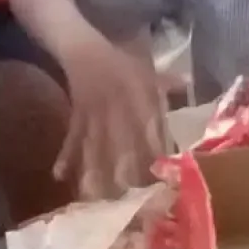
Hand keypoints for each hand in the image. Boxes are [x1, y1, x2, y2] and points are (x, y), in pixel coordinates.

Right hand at [55, 30, 165, 197]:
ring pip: (96, 148)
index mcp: (138, 97)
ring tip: (97, 198)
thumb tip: (188, 83)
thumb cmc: (120, 62)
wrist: (83, 49)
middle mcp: (116, 109)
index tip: (163, 175)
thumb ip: (168, 82)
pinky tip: (60, 176)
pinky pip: (71, 140)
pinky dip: (65, 156)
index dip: (156, 151)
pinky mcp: (75, 118)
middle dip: (127, 172)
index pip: (150, 127)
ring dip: (96, 172)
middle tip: (132, 199)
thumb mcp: (147, 69)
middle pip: (122, 145)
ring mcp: (94, 115)